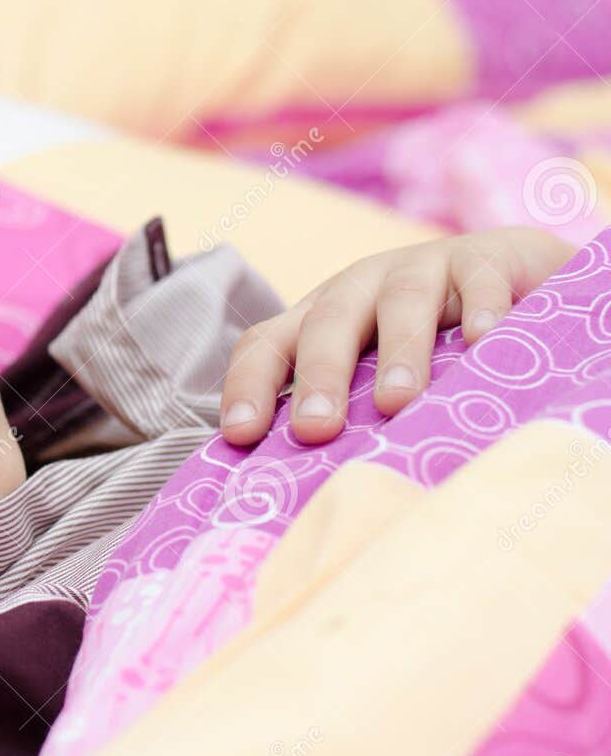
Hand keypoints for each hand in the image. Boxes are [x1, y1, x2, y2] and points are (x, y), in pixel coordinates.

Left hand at [218, 226, 576, 446]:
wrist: (515, 276)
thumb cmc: (434, 349)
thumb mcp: (378, 379)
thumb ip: (348, 419)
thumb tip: (308, 497)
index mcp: (320, 319)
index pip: (267, 345)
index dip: (248, 385)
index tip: (241, 437)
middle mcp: (360, 287)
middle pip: (326, 324)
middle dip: (318, 377)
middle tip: (315, 429)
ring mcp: (421, 267)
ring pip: (401, 301)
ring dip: (398, 352)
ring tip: (397, 402)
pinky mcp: (484, 258)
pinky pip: (479, 280)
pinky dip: (482, 309)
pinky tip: (484, 340)